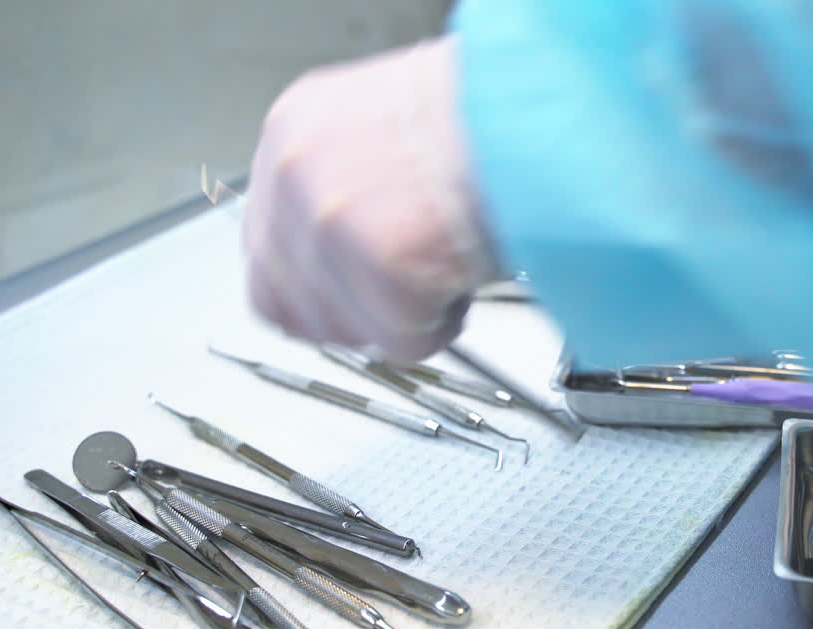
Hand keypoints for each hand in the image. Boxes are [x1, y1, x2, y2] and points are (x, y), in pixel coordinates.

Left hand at [242, 37, 496, 360]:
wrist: (545, 109)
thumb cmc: (495, 115)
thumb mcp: (393, 125)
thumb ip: (354, 182)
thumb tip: (354, 244)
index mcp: (297, 127)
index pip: (267, 250)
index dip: (320, 289)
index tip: (354, 300)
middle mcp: (296, 170)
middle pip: (293, 301)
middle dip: (358, 314)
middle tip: (409, 300)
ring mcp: (330, 218)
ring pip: (345, 326)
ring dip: (400, 319)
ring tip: (449, 277)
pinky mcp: (381, 261)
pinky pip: (400, 337)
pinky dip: (440, 326)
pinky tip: (467, 283)